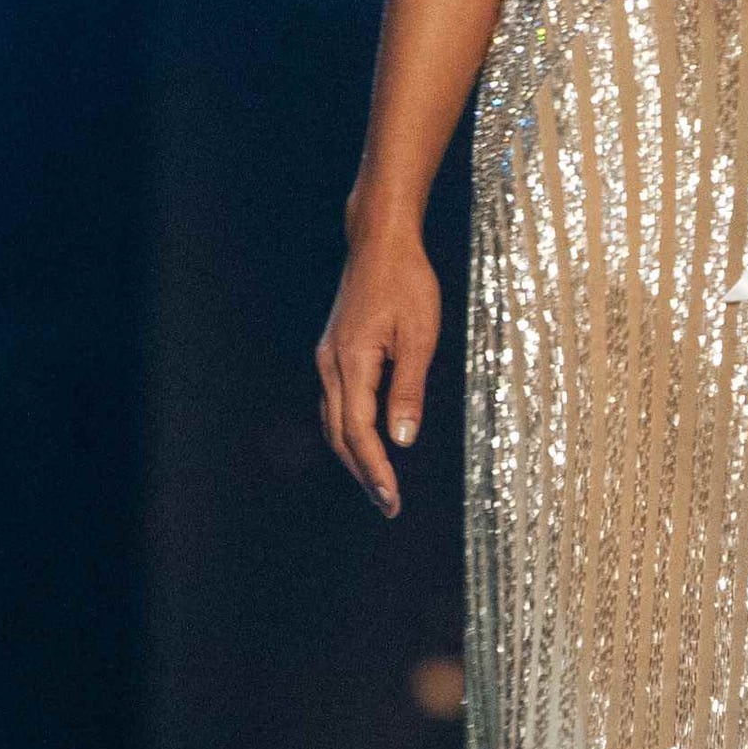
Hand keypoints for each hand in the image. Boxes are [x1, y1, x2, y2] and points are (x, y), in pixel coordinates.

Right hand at [317, 227, 440, 517]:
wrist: (379, 242)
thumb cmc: (406, 282)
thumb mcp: (419, 336)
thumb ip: (408, 389)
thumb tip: (402, 440)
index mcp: (352, 362)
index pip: (360, 433)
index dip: (375, 471)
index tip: (391, 500)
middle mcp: (331, 365)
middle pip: (341, 435)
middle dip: (363, 473)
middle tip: (388, 505)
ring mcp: (329, 358)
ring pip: (334, 422)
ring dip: (355, 456)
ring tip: (379, 484)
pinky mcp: (334, 353)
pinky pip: (337, 403)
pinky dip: (350, 431)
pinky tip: (367, 443)